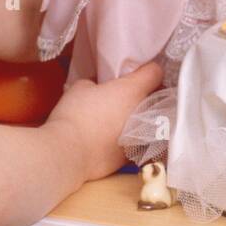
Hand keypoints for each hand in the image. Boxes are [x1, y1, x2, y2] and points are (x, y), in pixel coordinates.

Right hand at [47, 62, 163, 180]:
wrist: (69, 154)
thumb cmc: (75, 115)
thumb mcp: (81, 86)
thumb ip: (96, 82)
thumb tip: (99, 86)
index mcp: (133, 90)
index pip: (155, 72)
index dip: (147, 69)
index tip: (136, 71)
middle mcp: (142, 112)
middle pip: (155, 97)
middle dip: (144, 93)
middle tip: (125, 92)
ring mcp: (140, 136)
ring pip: (147, 120)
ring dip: (137, 116)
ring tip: (119, 116)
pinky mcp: (130, 156)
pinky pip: (136, 140)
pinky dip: (127, 136)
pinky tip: (111, 136)